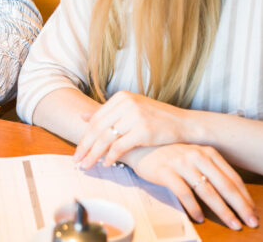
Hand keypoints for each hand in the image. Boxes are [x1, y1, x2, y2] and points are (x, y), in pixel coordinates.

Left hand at [74, 91, 189, 167]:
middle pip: (98, 128)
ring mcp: (135, 116)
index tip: (78, 149)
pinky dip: (111, 157)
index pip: (96, 118)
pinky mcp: (143, 130)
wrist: (185, 124)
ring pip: (106, 138)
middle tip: (77, 160)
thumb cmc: (157, 118)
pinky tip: (106, 164)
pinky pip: (120, 146)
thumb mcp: (131, 109)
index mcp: (121, 97)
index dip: (85, 135)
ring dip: (94, 154)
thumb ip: (108, 113)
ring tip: (87, 165)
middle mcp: (126, 104)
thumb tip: (83, 117)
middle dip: (85, 146)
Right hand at [128, 144, 257, 229]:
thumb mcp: (190, 156)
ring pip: (207, 190)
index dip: (244, 196)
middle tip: (249, 221)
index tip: (252, 210)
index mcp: (206, 151)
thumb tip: (229, 194)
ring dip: (222, 210)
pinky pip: (184, 192)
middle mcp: (195, 155)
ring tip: (231, 223)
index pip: (232, 176)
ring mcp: (180, 162)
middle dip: (240, 206)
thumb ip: (207, 169)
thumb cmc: (165, 154)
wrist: (136, 146)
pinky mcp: (165, 171)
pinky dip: (193, 207)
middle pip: (224, 184)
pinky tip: (199, 217)